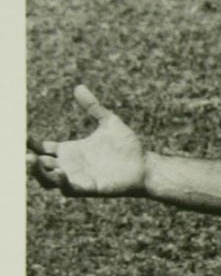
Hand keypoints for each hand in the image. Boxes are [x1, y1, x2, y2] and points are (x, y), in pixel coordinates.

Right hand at [27, 85, 146, 196]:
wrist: (146, 165)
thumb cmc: (127, 146)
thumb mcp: (108, 122)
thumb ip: (93, 106)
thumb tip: (78, 86)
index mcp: (70, 151)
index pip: (42, 148)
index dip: (29, 143)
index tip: (20, 133)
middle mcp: (69, 165)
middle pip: (39, 165)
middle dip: (28, 159)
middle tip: (23, 150)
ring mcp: (77, 178)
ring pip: (47, 180)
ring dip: (37, 172)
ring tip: (31, 159)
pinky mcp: (89, 188)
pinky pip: (68, 189)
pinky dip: (61, 182)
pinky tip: (60, 171)